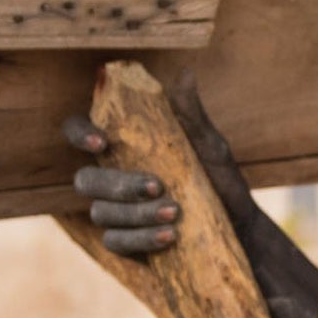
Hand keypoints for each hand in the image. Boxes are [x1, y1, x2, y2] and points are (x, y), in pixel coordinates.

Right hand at [66, 76, 317, 317]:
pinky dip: (141, 239)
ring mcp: (114, 213)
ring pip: (101, 213)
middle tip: (157, 186)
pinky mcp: (124, 242)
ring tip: (175, 213)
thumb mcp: (211, 149)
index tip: (103, 142)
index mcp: (123, 148)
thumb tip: (185, 75)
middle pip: (86, 180)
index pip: (79, 131)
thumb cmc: (219, 181)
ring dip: (136, 214)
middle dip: (119, 185)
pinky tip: (169, 236)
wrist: (239, 229)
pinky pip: (115, 242)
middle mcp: (111, 179)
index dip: (79, 133)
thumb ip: (192, 116)